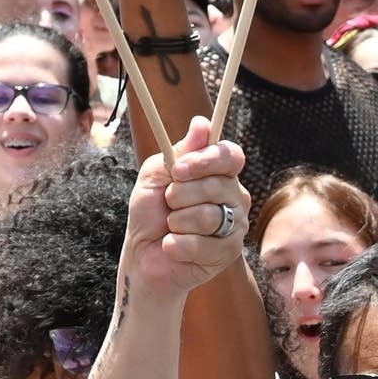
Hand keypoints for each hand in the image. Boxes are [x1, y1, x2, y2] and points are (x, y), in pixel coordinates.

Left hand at [120, 116, 247, 299]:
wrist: (142, 255)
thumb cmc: (150, 212)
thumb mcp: (156, 175)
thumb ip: (180, 152)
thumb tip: (202, 123)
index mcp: (219, 173)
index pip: (231, 155)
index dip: (206, 160)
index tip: (178, 170)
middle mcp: (234, 196)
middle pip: (217, 185)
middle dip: (180, 195)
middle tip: (168, 204)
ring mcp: (235, 225)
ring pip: (209, 215)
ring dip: (177, 222)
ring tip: (171, 227)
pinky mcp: (229, 253)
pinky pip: (204, 244)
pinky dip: (177, 245)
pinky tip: (172, 246)